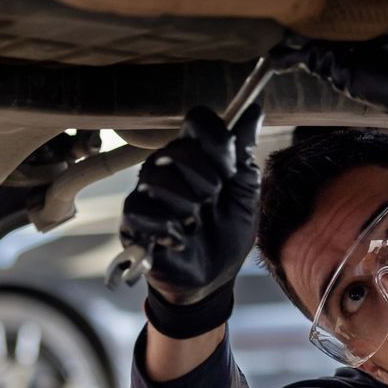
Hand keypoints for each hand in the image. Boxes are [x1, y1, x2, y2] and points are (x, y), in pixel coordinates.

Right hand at [120, 104, 261, 336]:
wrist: (215, 278)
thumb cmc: (228, 232)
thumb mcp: (245, 191)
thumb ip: (244, 151)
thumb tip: (254, 109)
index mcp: (195, 154)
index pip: (197, 120)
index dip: (216, 142)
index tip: (230, 169)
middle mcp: (167, 166)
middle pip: (178, 149)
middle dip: (206, 181)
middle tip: (213, 202)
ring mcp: (147, 192)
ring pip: (156, 177)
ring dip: (187, 206)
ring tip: (195, 223)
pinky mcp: (132, 220)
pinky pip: (140, 208)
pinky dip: (167, 228)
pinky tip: (180, 240)